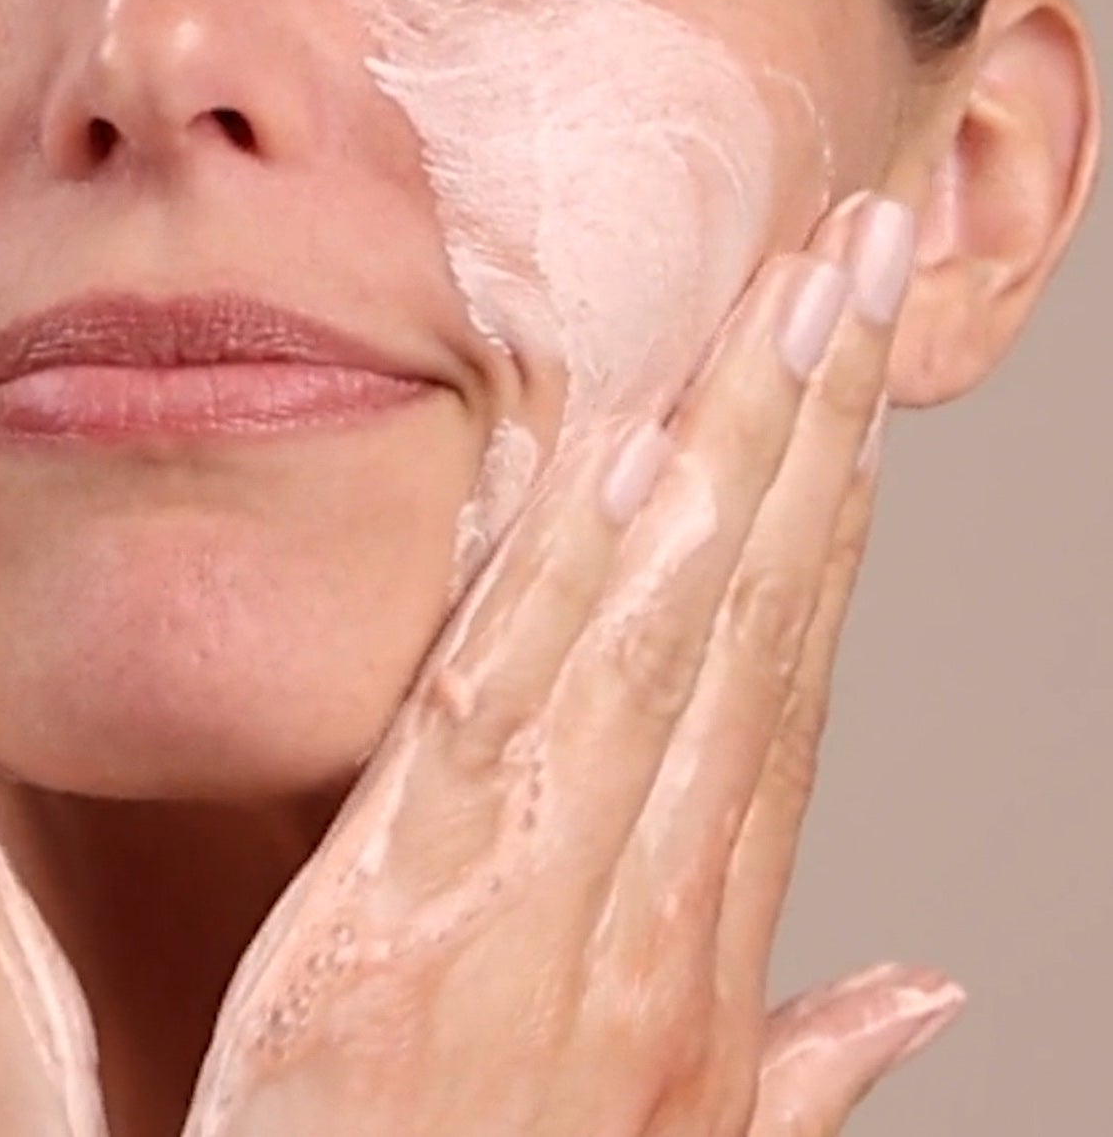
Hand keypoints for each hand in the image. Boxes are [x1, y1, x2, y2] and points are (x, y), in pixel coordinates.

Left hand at [184, 191, 962, 1136]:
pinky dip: (568, 586)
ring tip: (785, 300)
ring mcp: (535, 905)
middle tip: (851, 259)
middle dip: (814, 426)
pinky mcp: (397, 923)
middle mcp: (646, 905)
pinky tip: (615, 463)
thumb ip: (795, 1071)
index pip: (788, 676)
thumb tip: (919, 997)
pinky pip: (501, 719)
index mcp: (696, 948)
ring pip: (664, 635)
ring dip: (734, 455)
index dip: (837, 509)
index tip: (859, 373)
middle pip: (753, 618)